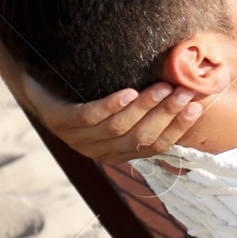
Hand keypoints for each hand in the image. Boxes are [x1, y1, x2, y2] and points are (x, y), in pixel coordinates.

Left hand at [24, 76, 201, 164]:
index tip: (196, 107)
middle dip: (166, 114)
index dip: (177, 128)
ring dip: (144, 108)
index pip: (155, 145)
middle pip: (140, 136)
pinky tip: (128, 93)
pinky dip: (111, 105)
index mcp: (119, 152)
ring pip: (118, 127)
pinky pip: (90, 116)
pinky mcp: (60, 121)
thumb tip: (193, 94)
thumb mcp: (120, 106)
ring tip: (162, 87)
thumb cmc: (88, 93)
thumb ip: (148, 109)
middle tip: (184, 92)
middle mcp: (100, 150)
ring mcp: (77, 137)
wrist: (39, 85)